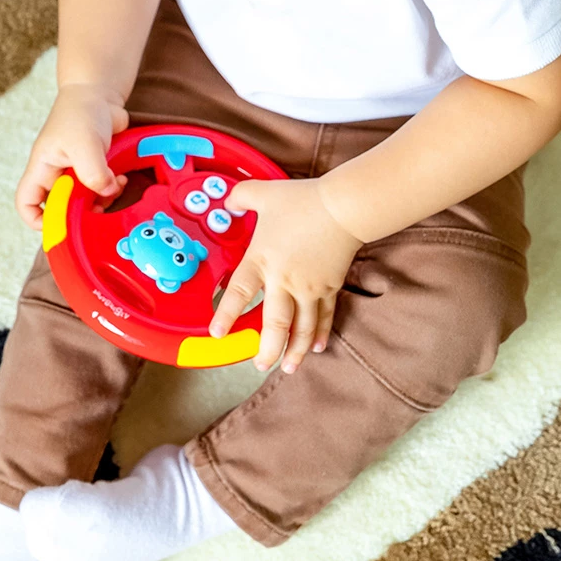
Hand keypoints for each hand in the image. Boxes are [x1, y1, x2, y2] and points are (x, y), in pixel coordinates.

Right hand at [15, 83, 129, 228]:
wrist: (99, 93)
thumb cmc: (81, 112)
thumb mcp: (84, 143)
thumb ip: (92, 172)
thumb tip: (107, 192)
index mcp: (42, 169)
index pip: (26, 203)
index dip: (38, 220)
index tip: (61, 224)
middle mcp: (56, 174)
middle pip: (60, 208)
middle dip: (79, 213)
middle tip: (98, 210)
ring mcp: (76, 173)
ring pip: (84, 202)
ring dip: (100, 202)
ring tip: (114, 188)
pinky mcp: (95, 169)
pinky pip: (101, 191)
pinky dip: (112, 190)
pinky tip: (121, 179)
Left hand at [209, 177, 362, 372]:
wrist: (343, 207)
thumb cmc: (302, 201)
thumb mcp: (262, 193)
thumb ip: (240, 198)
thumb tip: (229, 202)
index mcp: (262, 260)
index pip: (239, 293)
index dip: (226, 315)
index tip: (217, 334)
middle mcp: (284, 280)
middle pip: (273, 324)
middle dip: (266, 349)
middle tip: (259, 366)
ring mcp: (309, 288)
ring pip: (301, 328)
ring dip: (294, 350)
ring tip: (286, 367)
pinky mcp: (330, 288)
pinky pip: (324, 317)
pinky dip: (320, 334)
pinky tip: (318, 348)